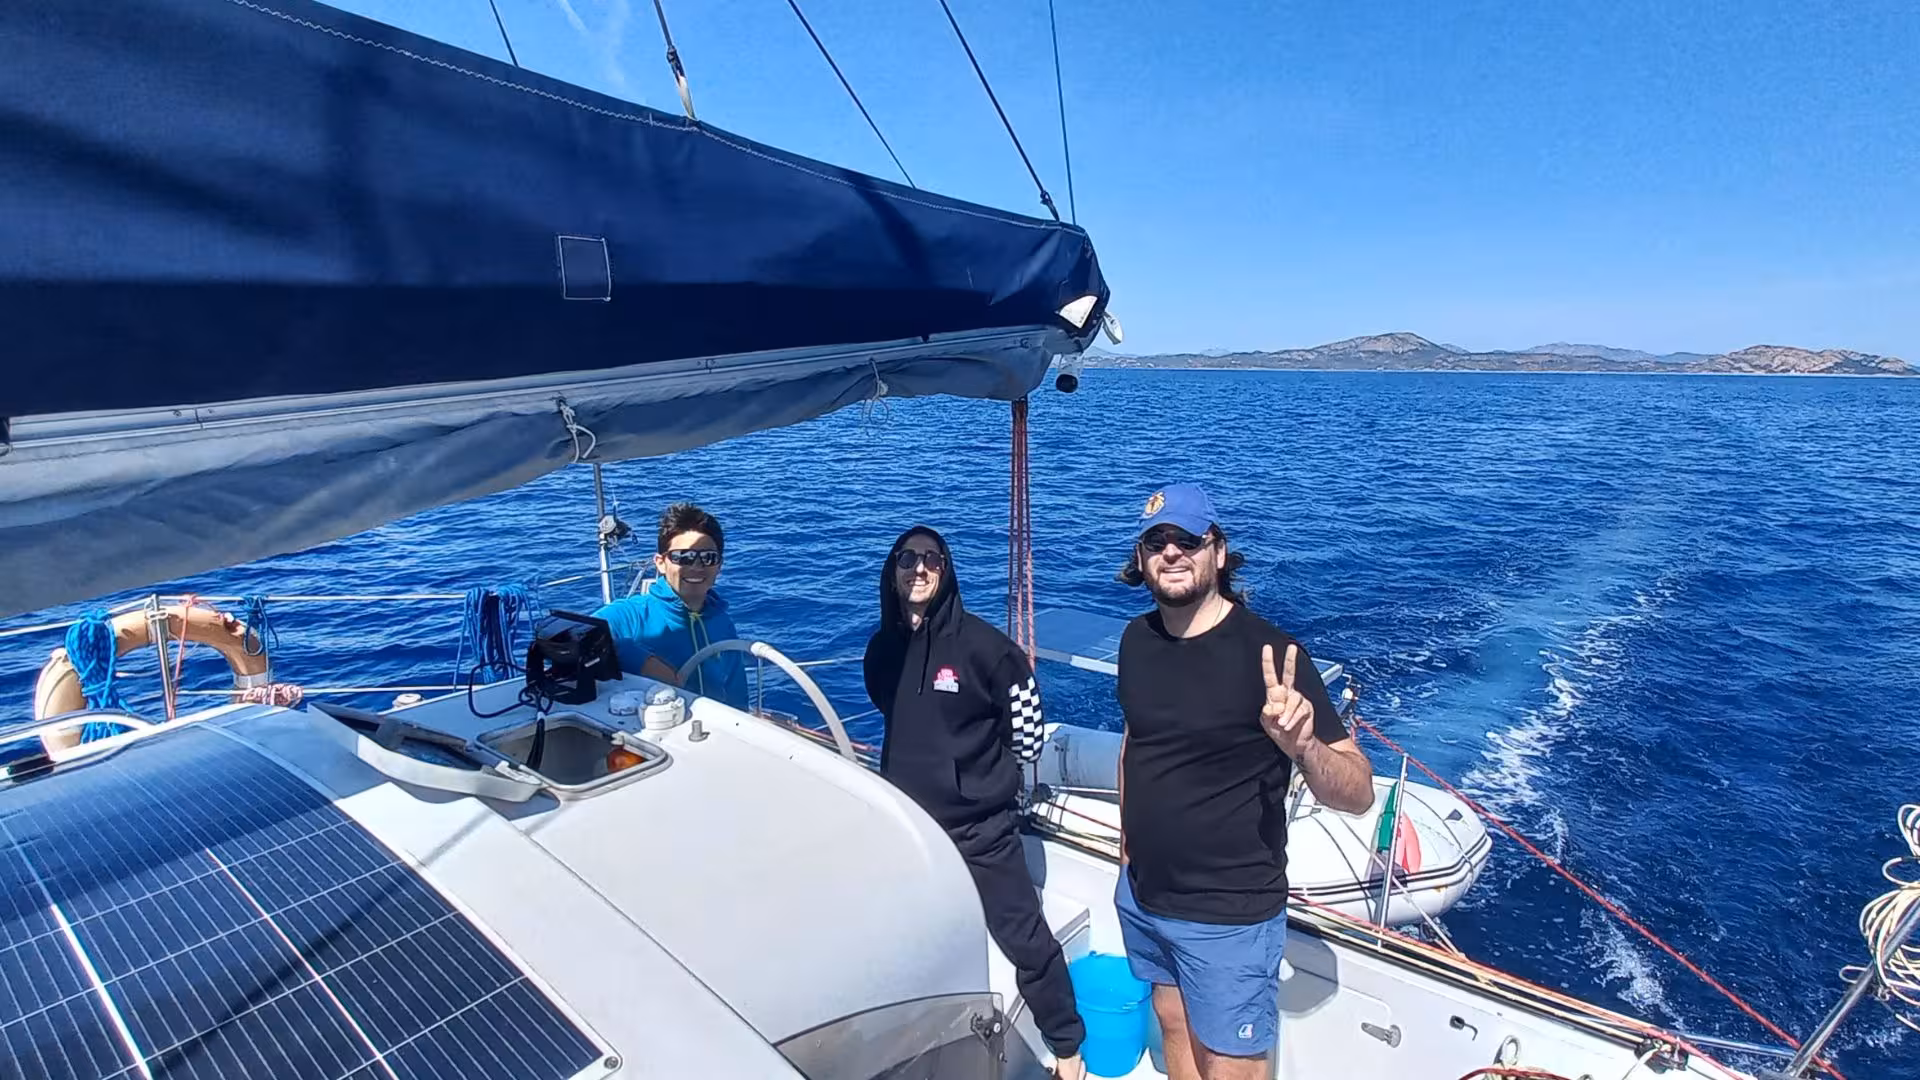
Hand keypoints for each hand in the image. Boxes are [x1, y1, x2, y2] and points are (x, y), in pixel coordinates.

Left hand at [1260, 643, 1315, 761]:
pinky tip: (1288, 726)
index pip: (1270, 676)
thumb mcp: (1267, 722)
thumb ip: (1268, 712)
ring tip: (1282, 724)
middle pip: (1289, 674)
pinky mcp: (1307, 707)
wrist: (1294, 744)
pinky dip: (1292, 720)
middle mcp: (1287, 693)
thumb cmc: (1278, 731)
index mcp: (1275, 694)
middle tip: (1291, 647)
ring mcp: (1298, 699)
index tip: (1267, 648)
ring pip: (1291, 701)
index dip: (1268, 662)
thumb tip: (1275, 704)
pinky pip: (1298, 710)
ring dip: (1286, 715)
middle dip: (1290, 660)